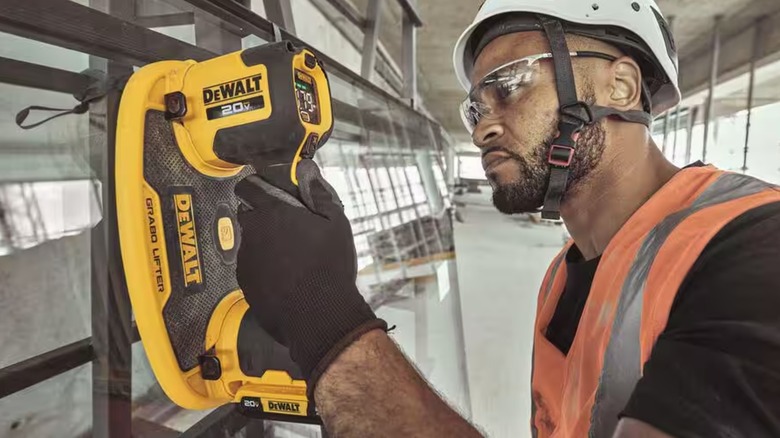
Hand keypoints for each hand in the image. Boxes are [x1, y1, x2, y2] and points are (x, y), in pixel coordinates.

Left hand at [235, 159, 386, 393]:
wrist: (318, 315)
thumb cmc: (329, 264)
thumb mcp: (336, 223)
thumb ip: (318, 194)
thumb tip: (307, 171)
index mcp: (271, 212)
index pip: (247, 186)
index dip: (257, 186)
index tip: (271, 192)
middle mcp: (251, 232)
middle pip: (247, 214)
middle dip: (262, 216)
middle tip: (289, 227)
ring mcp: (245, 259)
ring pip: (250, 242)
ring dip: (264, 243)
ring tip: (290, 257)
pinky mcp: (245, 283)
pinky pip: (251, 266)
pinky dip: (263, 267)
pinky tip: (285, 277)